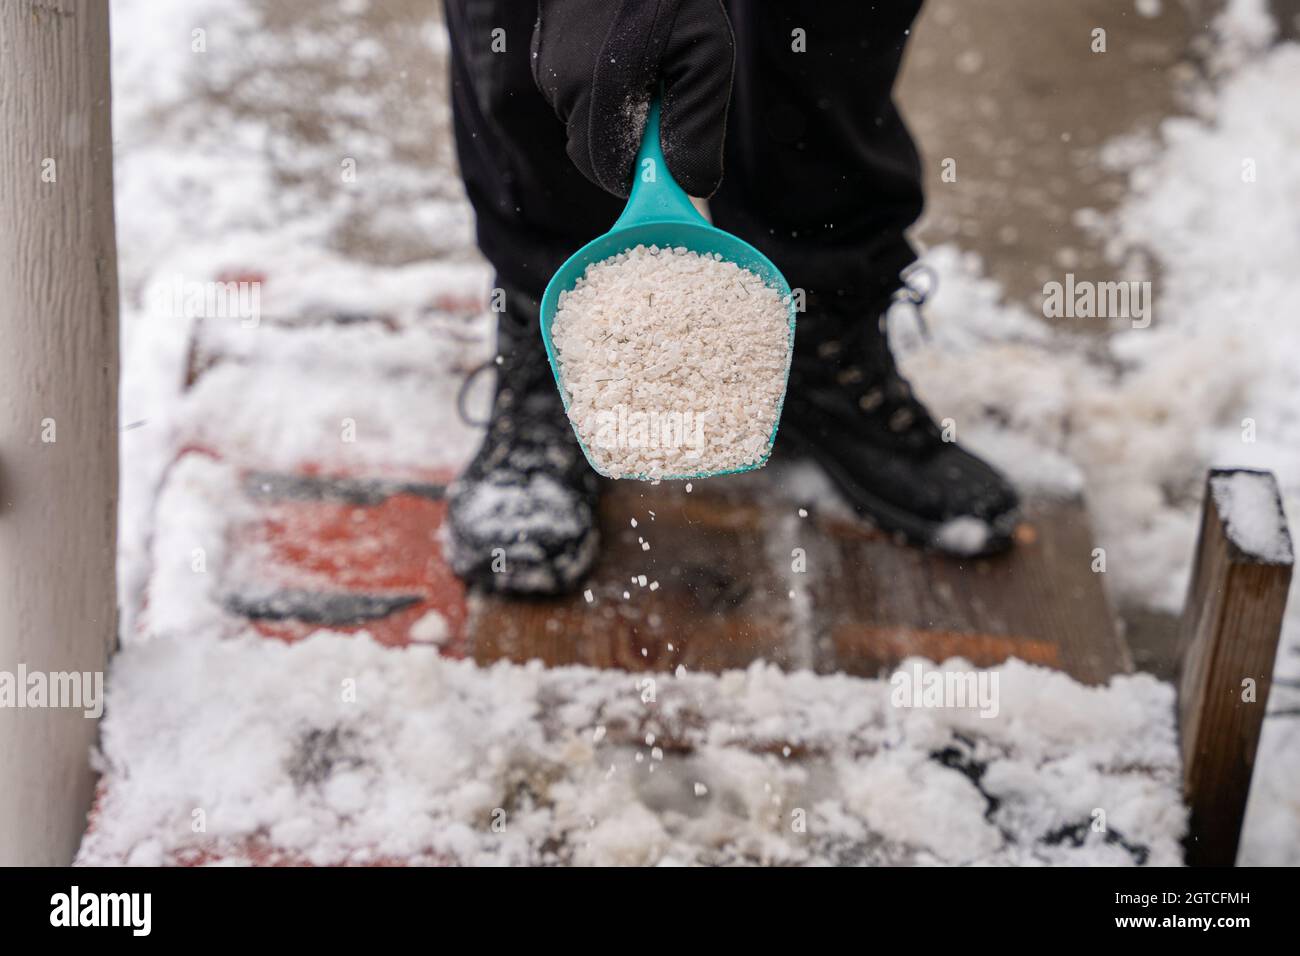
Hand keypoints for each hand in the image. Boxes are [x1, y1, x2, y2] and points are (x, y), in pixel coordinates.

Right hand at [531, 0, 734, 198]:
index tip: (662, 162)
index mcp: (597, 92)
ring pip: (583, 123)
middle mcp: (562, 87)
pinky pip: (573, 95)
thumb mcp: (706, 58)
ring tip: (645, 68)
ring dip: (617, 112)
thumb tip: (692, 189)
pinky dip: (601, 90)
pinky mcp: (542, 57)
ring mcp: (546, 71)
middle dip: (627, 144)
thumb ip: (696, 129)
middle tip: (659, 106)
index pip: (606, 172)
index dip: (636, 176)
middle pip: (592, 152)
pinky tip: (625, 56)